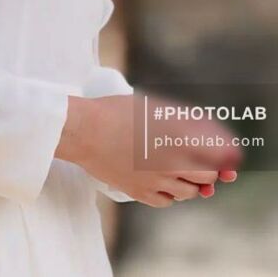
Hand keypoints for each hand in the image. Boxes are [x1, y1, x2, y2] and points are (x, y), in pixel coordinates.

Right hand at [56, 93, 241, 207]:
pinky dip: (170, 195)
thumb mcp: (152, 107)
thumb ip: (182, 120)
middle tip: (203, 162)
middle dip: (210, 169)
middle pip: (207, 175)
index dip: (225, 153)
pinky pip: (166, 201)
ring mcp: (155, 179)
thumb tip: (206, 130)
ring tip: (181, 171)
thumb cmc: (115, 112)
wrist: (84, 130)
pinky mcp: (139, 192)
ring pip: (189, 192)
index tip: (225, 152)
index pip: (218, 152)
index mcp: (176, 135)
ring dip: (192, 183)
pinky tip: (164, 183)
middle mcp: (170, 160)